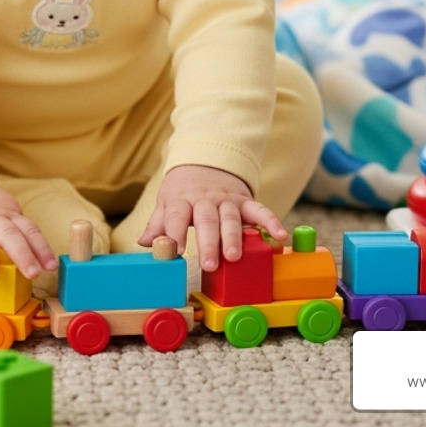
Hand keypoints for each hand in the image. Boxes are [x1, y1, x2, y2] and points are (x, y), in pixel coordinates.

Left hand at [135, 164, 286, 271]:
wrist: (205, 162)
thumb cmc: (183, 190)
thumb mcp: (166, 202)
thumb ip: (158, 224)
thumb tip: (145, 243)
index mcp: (181, 199)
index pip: (176, 215)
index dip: (174, 231)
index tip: (175, 250)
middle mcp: (205, 199)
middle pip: (206, 220)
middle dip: (208, 243)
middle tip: (208, 264)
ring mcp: (227, 199)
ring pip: (230, 218)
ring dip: (233, 237)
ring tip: (234, 257)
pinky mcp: (245, 201)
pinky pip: (260, 210)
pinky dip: (271, 222)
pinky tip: (280, 235)